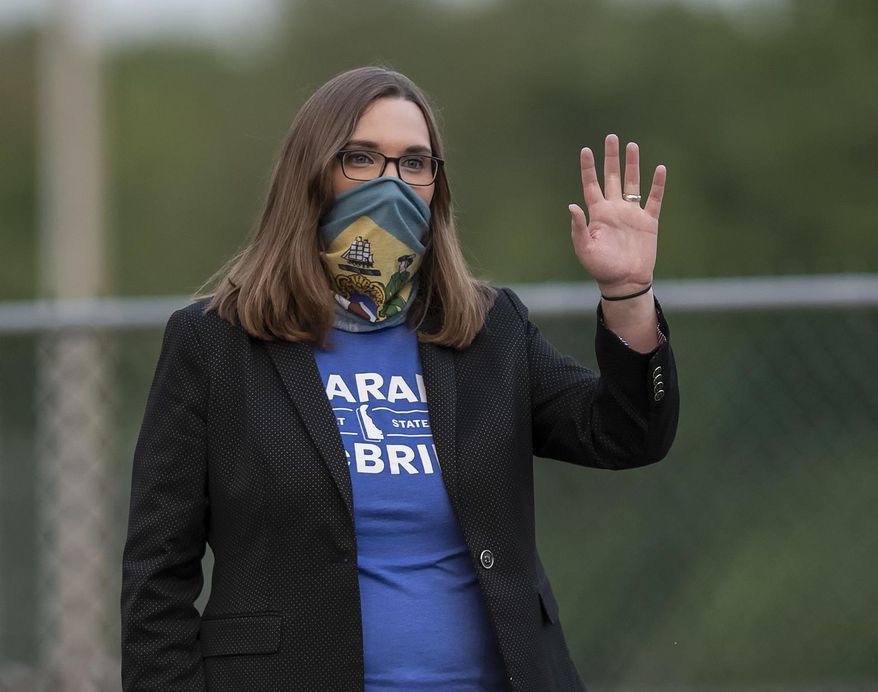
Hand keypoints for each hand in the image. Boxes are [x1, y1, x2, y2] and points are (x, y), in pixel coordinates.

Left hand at [568, 134, 665, 296]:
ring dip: (632, 165)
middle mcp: (614, 209)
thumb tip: (572, 206)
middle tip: (611, 137)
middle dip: (611, 158)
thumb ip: (579, 228)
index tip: (586, 150)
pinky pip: (654, 199)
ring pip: (632, 182)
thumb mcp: (585, 249)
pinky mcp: (649, 221)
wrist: (625, 281)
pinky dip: (657, 184)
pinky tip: (659, 169)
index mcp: (598, 213)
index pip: (591, 185)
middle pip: (612, 177)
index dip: (588, 168)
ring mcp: (632, 214)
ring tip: (632, 146)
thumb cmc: (601, 268)